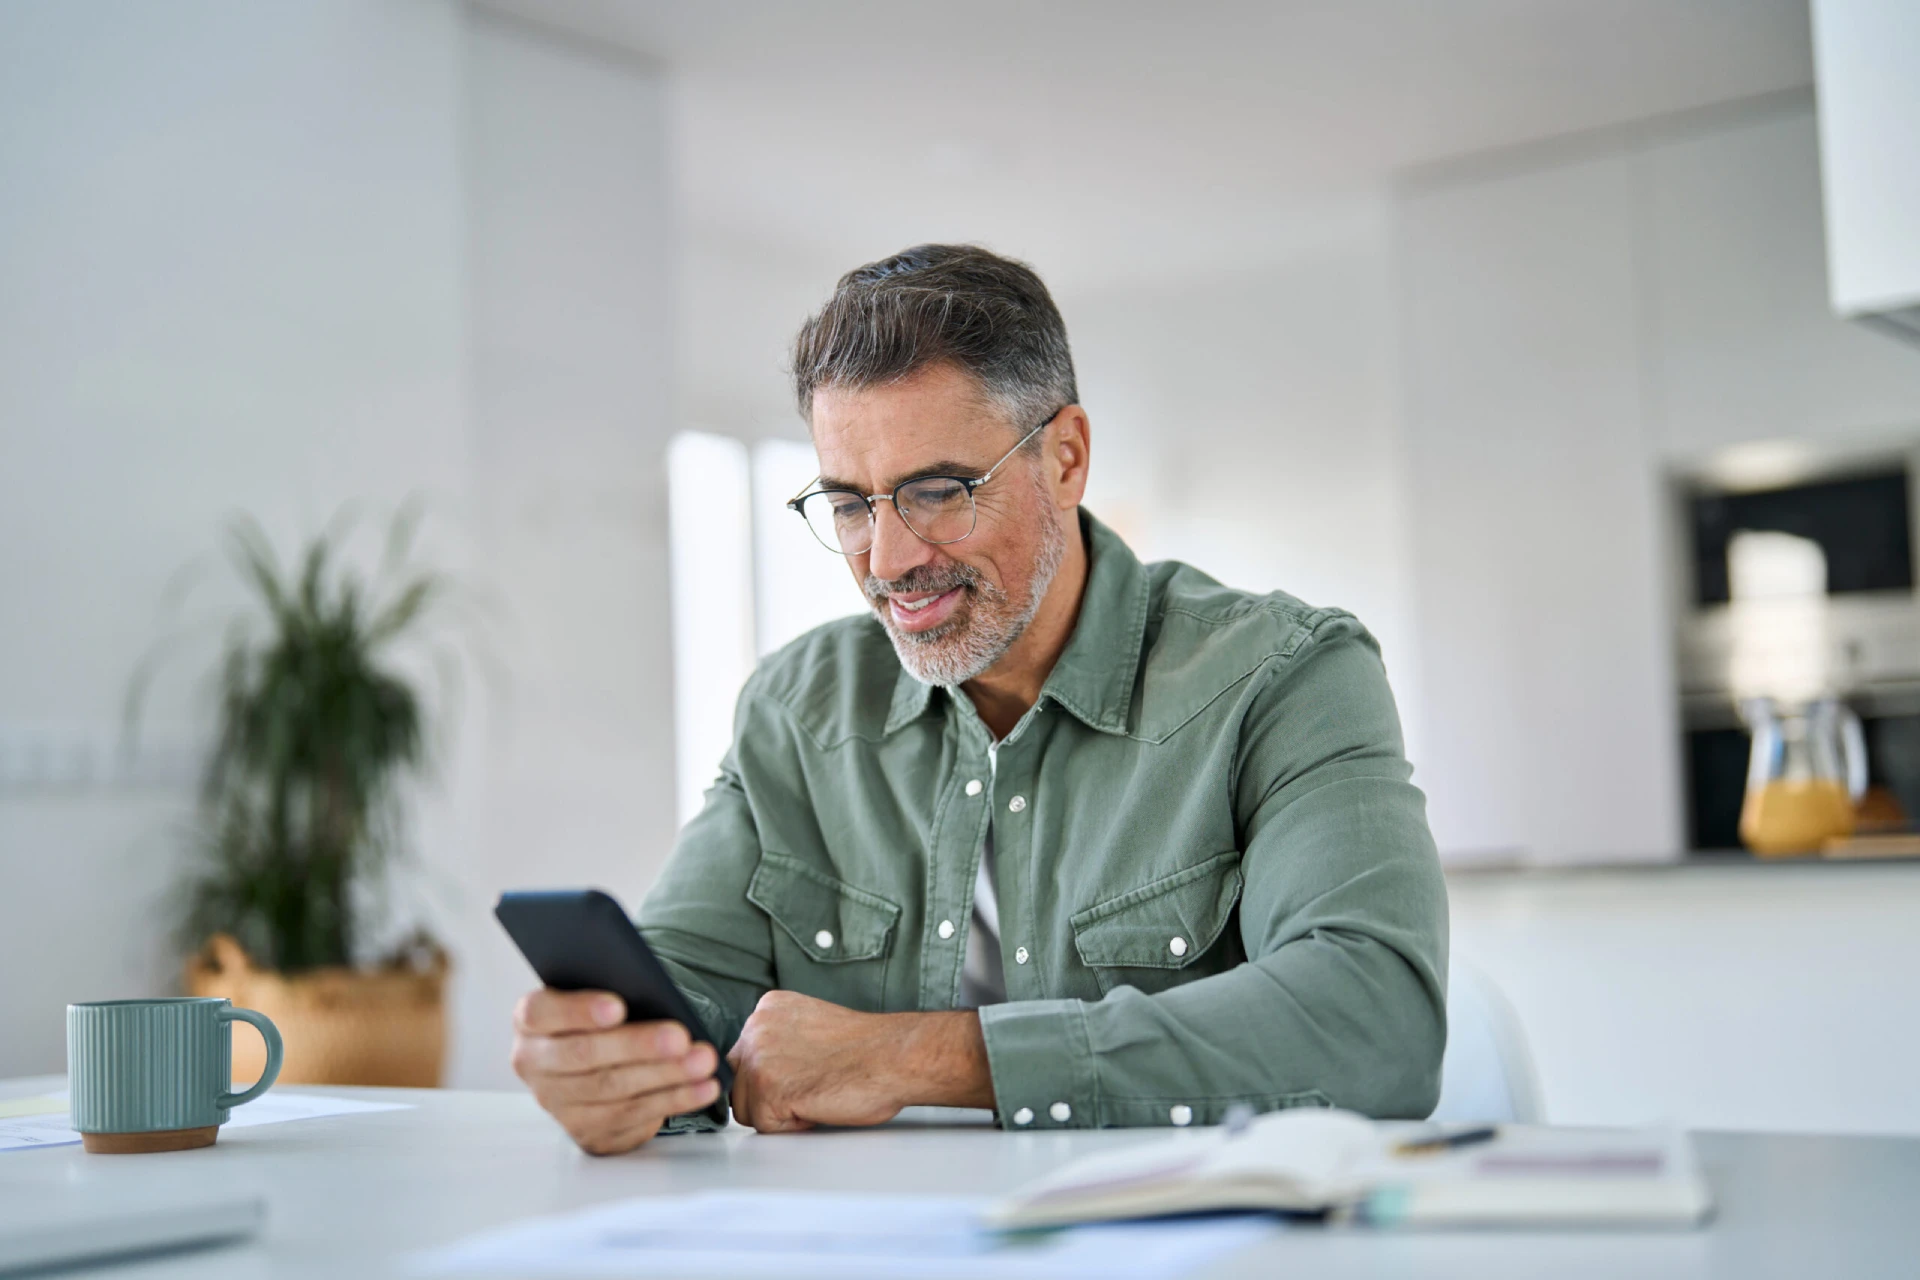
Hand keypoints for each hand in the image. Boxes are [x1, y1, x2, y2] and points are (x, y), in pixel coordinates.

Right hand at [511, 988, 722, 1154]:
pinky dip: (674, 1100)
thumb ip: (612, 988)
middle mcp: (535, 1065)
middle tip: (680, 1037)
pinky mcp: (587, 1132)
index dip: (578, 1011)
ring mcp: (558, 1104)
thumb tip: (652, 990)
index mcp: (530, 1021)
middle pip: (583, 1056)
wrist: (599, 1058)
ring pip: (612, 1091)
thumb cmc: (603, 1016)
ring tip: (703, 1061)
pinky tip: (703, 1087)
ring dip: (664, 1077)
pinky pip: (633, 1118)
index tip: (619, 1006)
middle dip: (637, 1046)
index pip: (541, 1013)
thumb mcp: (599, 994)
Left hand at [727, 990, 991, 1132]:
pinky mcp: (767, 1088)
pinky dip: (792, 1125)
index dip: (775, 1075)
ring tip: (815, 1093)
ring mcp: (758, 1056)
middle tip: (810, 1087)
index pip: (746, 1056)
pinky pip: (765, 1126)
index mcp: (768, 1007)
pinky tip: (818, 1103)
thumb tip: (764, 1068)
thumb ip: (780, 1039)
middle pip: (739, 1081)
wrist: (894, 1057)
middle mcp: (756, 1026)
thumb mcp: (810, 1026)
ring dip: (779, 1112)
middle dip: (769, 1095)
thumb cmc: (867, 1049)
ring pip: (746, 1108)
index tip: (804, 1072)